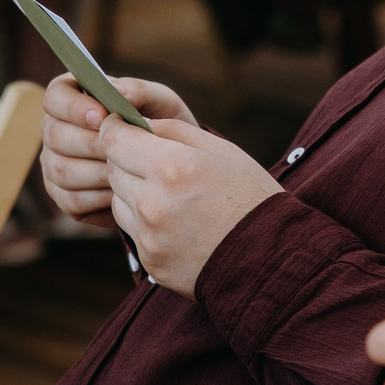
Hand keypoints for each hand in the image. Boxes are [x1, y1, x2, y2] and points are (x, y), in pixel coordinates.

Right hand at [38, 75, 196, 228]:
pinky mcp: (64, 197)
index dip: (73, 107)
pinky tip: (124, 193)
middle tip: (123, 150)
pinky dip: (99, 198)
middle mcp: (56, 130)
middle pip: (54, 136)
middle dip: (91, 143)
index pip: (55, 97)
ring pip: (61, 169)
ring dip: (98, 171)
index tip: (103, 116)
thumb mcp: (160, 102)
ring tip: (129, 171)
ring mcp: (55, 165)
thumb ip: (138, 91)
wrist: (171, 168)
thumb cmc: (163, 126)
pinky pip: (71, 199)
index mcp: (72, 99)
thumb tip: (116, 92)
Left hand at [97, 105, 281, 295]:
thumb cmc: (251, 197)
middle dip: (126, 159)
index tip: (119, 126)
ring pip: (117, 200)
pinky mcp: (151, 260)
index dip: (113, 128)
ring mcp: (149, 235)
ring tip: (169, 194)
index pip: (114, 139)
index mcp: (172, 167)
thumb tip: (140, 123)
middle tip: (152, 161)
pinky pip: (133, 230)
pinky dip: (145, 222)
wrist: (272, 259)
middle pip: (112, 169)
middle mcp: (153, 202)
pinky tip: (176, 222)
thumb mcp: (222, 151)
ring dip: (132, 191)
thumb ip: (175, 130)